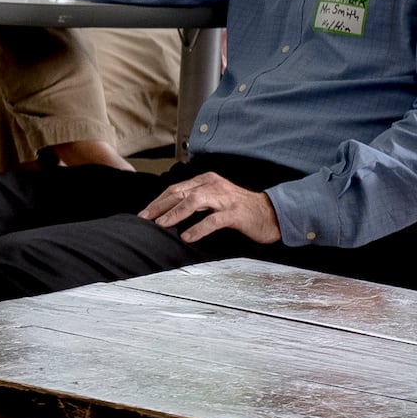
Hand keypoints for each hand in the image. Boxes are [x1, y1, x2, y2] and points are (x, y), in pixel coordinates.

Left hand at [142, 172, 280, 244]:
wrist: (271, 214)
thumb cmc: (240, 209)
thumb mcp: (216, 199)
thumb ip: (196, 201)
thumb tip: (169, 212)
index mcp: (208, 180)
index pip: (177, 188)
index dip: (159, 201)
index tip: (145, 213)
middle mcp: (214, 185)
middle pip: (181, 193)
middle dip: (160, 206)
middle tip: (144, 219)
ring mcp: (225, 198)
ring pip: (195, 201)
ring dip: (175, 213)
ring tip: (161, 224)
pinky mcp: (235, 213)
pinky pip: (213, 220)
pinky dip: (198, 228)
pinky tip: (187, 236)